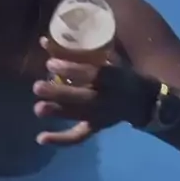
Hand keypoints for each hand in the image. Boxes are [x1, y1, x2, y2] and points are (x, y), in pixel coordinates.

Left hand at [33, 39, 155, 145]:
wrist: (142, 99)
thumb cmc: (118, 71)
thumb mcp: (107, 56)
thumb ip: (77, 50)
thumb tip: (43, 41)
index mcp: (114, 76)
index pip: (94, 73)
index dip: (72, 69)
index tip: (50, 63)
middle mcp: (108, 97)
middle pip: (83, 98)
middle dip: (59, 94)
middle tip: (37, 87)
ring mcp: (102, 115)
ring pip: (79, 115)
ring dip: (57, 113)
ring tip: (38, 109)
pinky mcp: (96, 127)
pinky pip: (79, 136)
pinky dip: (60, 140)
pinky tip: (41, 138)